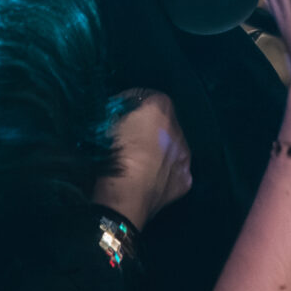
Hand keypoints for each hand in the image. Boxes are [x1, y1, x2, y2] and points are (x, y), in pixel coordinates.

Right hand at [94, 89, 192, 231]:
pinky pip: (174, 172)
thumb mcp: (105, 122)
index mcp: (160, 105)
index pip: (143, 96)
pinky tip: (150, 180)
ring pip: (171, 148)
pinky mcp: (185, 179)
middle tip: (127, 140)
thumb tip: (115, 116)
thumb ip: (117, 112)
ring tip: (139, 162)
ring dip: (159, 151)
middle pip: (161, 122)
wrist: (126, 193)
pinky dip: (164, 174)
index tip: (115, 114)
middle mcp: (178, 128)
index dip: (127, 104)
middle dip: (147, 128)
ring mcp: (184, 155)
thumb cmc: (112, 153)